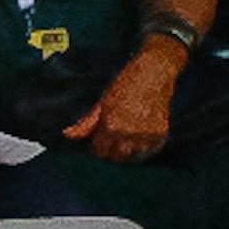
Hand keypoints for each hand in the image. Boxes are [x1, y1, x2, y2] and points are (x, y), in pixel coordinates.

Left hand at [61, 42, 184, 162]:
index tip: (103, 137)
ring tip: (130, 133)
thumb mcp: (103, 102)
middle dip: (113, 150)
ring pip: (133, 157)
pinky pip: (149, 151)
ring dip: (130, 150)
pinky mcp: (161, 134)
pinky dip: (145, 147)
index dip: (99, 145)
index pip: (100, 151)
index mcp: (111, 126)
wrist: (155, 71)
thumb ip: (87, 123)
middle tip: (116, 136)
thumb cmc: (126, 83)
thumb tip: (67, 135)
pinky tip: (142, 133)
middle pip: (117, 157)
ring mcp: (146, 136)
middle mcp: (128, 134)